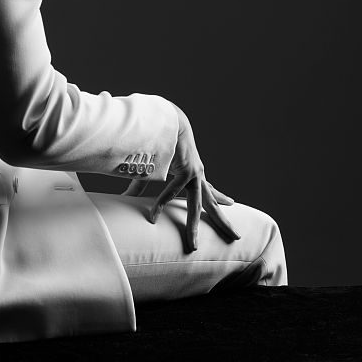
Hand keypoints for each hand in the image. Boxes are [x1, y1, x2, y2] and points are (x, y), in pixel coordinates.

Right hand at [142, 106, 239, 251]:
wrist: (166, 118)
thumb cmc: (161, 138)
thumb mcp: (153, 165)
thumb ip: (142, 183)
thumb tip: (126, 196)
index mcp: (193, 172)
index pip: (209, 190)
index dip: (219, 198)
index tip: (230, 203)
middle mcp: (197, 174)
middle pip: (211, 203)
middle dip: (221, 220)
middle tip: (235, 236)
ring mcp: (193, 174)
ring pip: (196, 206)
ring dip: (193, 226)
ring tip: (194, 244)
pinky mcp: (185, 170)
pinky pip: (171, 191)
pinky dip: (160, 203)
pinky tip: (152, 216)